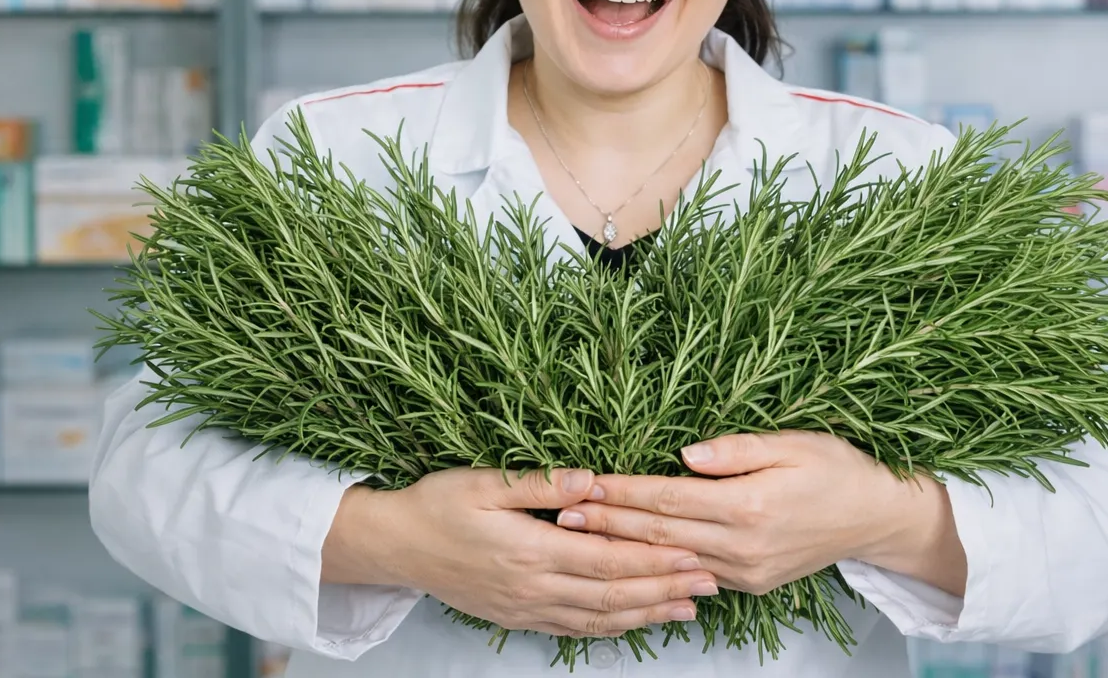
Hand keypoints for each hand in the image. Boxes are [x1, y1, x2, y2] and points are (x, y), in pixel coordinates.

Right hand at [322, 467, 720, 638]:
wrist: (397, 544)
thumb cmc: (438, 505)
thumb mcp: (485, 483)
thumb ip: (541, 483)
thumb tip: (591, 478)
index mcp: (530, 550)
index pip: (607, 560)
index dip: (654, 560)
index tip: (693, 553)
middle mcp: (534, 587)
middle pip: (613, 595)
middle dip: (665, 590)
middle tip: (710, 583)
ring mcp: (527, 608)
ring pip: (599, 619)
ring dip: (647, 614)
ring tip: (688, 608)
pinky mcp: (519, 616)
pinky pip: (575, 629)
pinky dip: (612, 628)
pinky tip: (635, 623)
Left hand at [557, 432, 967, 597]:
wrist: (876, 517)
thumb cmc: (837, 468)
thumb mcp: (792, 442)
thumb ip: (735, 450)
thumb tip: (684, 455)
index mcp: (748, 505)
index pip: (667, 497)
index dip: (623, 490)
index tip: (585, 482)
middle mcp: (742, 545)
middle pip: (659, 532)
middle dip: (608, 522)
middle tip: (563, 512)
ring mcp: (745, 570)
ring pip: (671, 559)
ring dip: (625, 548)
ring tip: (582, 537)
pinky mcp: (751, 582)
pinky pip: (695, 574)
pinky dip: (659, 565)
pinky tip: (630, 558)